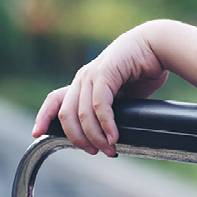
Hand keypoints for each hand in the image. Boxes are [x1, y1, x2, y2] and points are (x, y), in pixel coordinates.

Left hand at [32, 22, 169, 155]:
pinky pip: (99, 105)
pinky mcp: (105, 72)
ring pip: (82, 114)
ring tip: (108, 148)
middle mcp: (83, 77)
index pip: (55, 99)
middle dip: (77, 138)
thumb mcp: (123, 92)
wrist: (159, 45)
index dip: (43, 117)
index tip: (37, 134)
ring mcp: (92, 74)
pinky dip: (106, 124)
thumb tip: (109, 134)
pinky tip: (113, 135)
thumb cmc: (144, 68)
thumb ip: (111, 108)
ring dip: (95, 136)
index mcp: (84, 81)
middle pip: (66, 115)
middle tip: (94, 151)